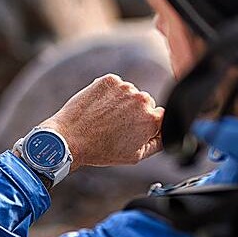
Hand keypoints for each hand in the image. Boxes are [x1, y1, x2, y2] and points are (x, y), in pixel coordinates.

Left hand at [40, 74, 163, 171]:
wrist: (70, 138)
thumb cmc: (101, 150)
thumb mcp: (135, 156)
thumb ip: (158, 144)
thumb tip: (167, 134)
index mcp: (152, 119)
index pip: (161, 116)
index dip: (147, 125)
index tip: (134, 130)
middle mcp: (142, 100)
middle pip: (146, 103)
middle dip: (135, 113)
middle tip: (116, 127)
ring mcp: (125, 88)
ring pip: (130, 93)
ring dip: (121, 103)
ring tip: (104, 119)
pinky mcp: (109, 80)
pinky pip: (115, 86)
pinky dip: (108, 94)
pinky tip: (98, 109)